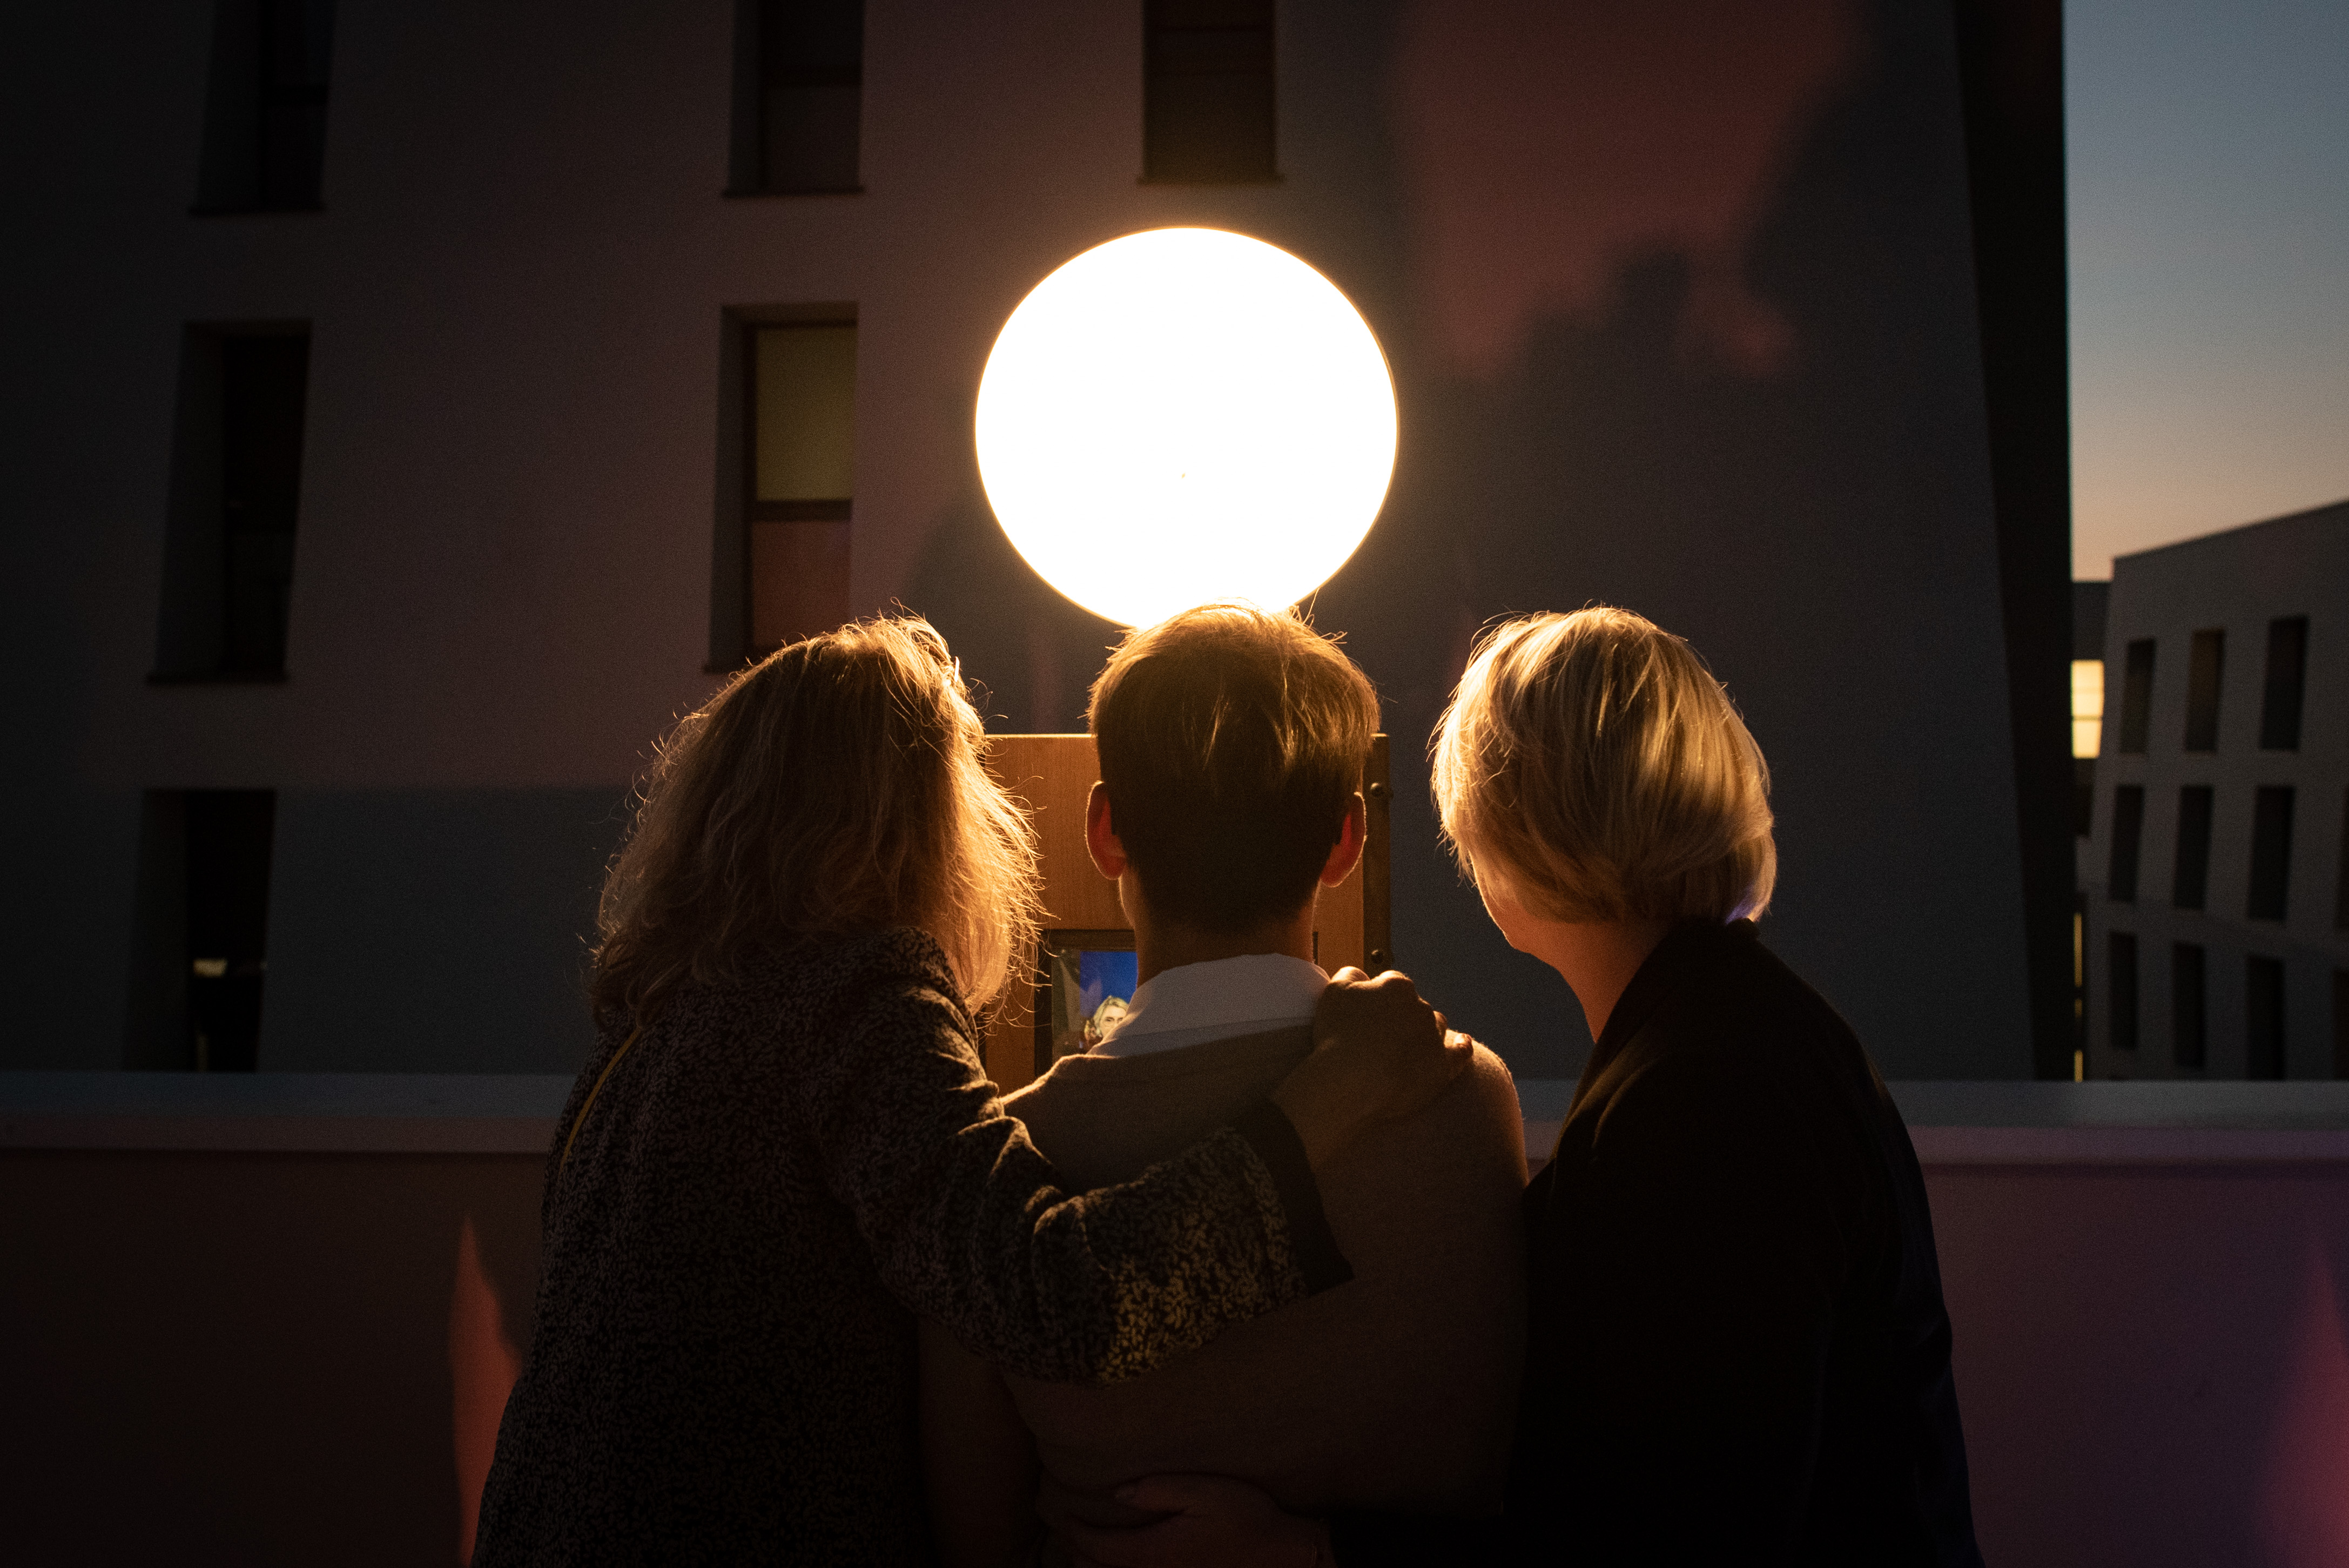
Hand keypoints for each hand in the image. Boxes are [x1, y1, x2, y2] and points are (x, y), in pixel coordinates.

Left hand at [1062, 1474, 1329, 1567]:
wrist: (1284, 1555)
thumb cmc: (1247, 1517)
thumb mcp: (1203, 1492)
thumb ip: (1158, 1490)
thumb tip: (1118, 1494)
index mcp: (1156, 1552)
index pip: (1100, 1547)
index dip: (1077, 1532)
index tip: (1064, 1515)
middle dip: (1079, 1553)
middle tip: (1067, 1533)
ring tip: (1082, 1553)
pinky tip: (1121, 1565)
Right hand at [1274, 967, 1470, 1167]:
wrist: (1349, 1084)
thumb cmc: (1336, 1035)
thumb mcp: (1335, 991)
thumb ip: (1351, 975)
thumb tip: (1363, 976)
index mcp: (1397, 985)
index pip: (1390, 983)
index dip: (1376, 997)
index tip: (1365, 1014)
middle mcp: (1421, 1007)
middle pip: (1413, 1005)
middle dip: (1400, 1015)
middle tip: (1378, 1036)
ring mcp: (1434, 1038)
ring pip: (1435, 1026)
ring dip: (1425, 1031)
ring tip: (1406, 1046)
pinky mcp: (1442, 1068)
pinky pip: (1460, 1053)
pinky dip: (1462, 1046)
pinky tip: (1463, 1042)